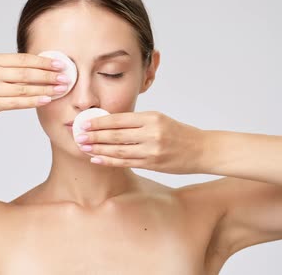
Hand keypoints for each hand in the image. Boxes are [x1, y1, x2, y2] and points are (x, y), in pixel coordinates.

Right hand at [0, 53, 68, 127]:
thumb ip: (6, 69)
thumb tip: (36, 68)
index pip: (23, 59)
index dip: (43, 62)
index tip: (60, 64)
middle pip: (26, 72)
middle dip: (49, 75)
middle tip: (66, 77)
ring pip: (24, 87)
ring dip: (45, 88)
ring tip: (60, 89)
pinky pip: (17, 102)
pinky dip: (33, 100)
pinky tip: (46, 100)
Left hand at [75, 111, 205, 173]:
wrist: (203, 150)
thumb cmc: (179, 133)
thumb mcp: (160, 120)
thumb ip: (138, 122)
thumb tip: (110, 123)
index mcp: (152, 117)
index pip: (120, 118)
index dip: (99, 121)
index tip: (84, 121)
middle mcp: (151, 133)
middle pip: (116, 134)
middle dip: (94, 135)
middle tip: (78, 135)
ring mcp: (152, 150)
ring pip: (119, 149)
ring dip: (98, 148)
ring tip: (83, 146)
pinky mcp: (153, 164)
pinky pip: (126, 162)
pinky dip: (109, 160)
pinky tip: (97, 158)